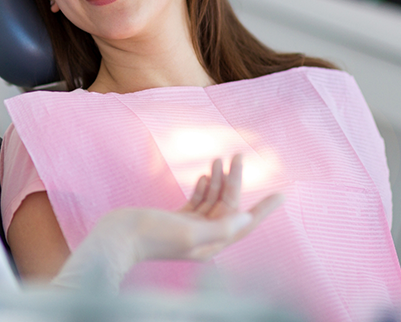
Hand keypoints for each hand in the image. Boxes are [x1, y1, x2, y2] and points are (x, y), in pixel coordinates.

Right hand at [131, 154, 284, 261]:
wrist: (118, 237)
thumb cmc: (152, 236)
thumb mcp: (188, 232)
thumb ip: (219, 226)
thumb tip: (246, 220)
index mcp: (211, 244)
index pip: (244, 224)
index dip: (264, 209)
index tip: (282, 194)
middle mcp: (204, 237)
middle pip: (227, 206)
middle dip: (235, 181)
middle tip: (239, 155)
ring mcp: (190, 227)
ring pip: (212, 201)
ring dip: (219, 180)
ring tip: (222, 158)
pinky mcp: (177, 219)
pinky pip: (197, 202)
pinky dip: (203, 187)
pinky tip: (205, 174)